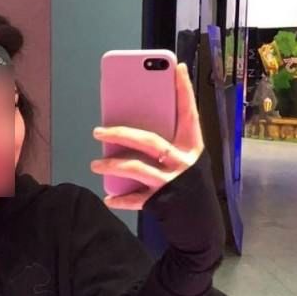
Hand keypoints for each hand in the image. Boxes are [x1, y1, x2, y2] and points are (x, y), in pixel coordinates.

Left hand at [90, 62, 203, 209]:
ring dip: (112, 166)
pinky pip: (136, 199)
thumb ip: (169, 144)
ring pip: (136, 168)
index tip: (177, 68)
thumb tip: (135, 126)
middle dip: (121, 134)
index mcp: (192, 147)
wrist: (201, 228)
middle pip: (149, 142)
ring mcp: (172, 183)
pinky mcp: (162, 203)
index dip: (184, 91)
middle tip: (98, 131)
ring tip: (95, 164)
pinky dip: (120, 199)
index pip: (188, 114)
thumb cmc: (190, 187)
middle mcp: (184, 162)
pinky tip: (108, 198)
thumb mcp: (186, 160)